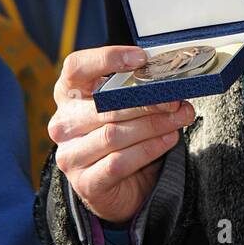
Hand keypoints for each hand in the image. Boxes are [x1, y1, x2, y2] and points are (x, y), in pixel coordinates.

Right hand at [48, 46, 194, 223]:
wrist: (119, 186)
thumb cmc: (123, 134)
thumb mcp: (126, 107)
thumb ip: (139, 91)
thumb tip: (171, 80)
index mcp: (68, 94)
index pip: (77, 67)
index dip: (107, 58)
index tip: (141, 58)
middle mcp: (64, 124)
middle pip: (103, 106)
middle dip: (145, 101)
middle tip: (175, 99)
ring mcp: (70, 155)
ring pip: (113, 134)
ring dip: (154, 125)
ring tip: (179, 118)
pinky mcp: (85, 182)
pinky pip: (119, 162)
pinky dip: (149, 148)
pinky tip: (168, 139)